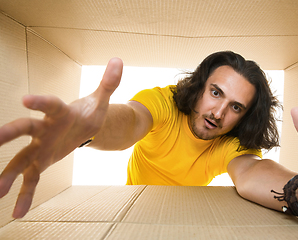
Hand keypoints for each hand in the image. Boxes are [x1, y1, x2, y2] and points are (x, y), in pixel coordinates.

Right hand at [0, 58, 122, 217]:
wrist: (80, 127)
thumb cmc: (87, 113)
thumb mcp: (100, 100)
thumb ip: (108, 83)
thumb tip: (118, 60)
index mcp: (60, 112)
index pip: (49, 104)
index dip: (40, 101)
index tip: (26, 99)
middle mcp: (44, 129)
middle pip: (24, 129)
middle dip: (9, 134)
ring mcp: (40, 147)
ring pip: (21, 159)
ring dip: (8, 173)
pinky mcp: (42, 162)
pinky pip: (32, 180)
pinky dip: (26, 195)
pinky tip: (18, 213)